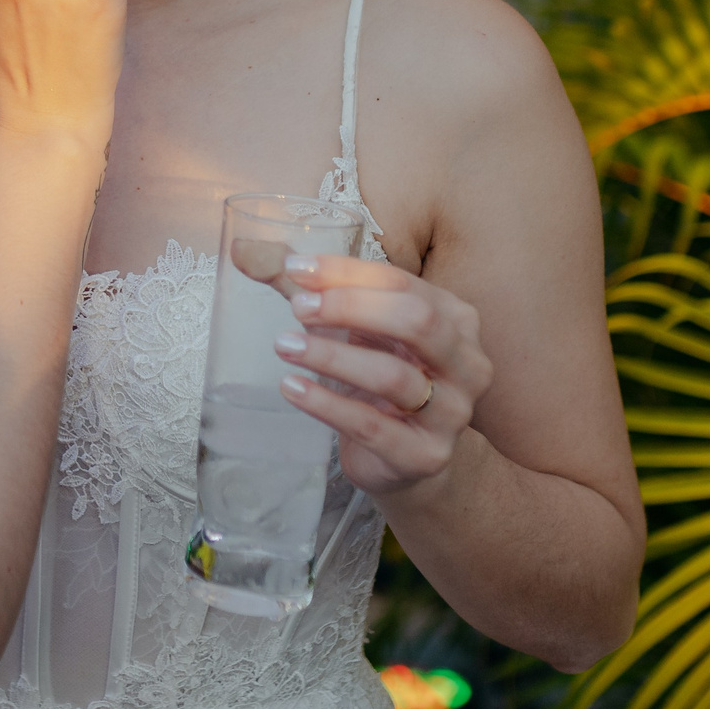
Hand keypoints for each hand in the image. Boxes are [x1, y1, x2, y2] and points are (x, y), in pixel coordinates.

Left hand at [274, 255, 491, 496]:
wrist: (404, 458)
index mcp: (455, 320)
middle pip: (415, 320)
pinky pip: (373, 426)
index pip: (402, 282)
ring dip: (332, 357)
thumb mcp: (356, 330)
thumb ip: (312, 290)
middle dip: (351, 307)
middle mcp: (466, 363)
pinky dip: (328, 405)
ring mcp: (451, 414)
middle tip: (297, 307)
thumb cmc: (380, 378)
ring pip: (392, 376)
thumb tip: (243, 249)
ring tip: (284, 345)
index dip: (347, 272)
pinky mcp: (425, 456)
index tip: (295, 269)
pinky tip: (292, 388)